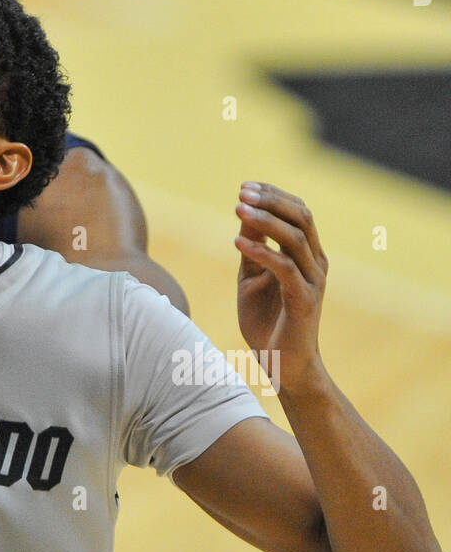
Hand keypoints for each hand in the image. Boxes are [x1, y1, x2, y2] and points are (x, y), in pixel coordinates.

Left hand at [235, 182, 328, 390]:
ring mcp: (313, 281)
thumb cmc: (267, 322)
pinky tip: (236, 243)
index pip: (298, 213)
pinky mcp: (304, 301)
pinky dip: (261, 252)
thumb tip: (243, 213)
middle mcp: (315, 263)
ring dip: (265, 221)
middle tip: (242, 192)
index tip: (245, 186)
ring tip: (238, 209)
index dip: (274, 195)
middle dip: (271, 200)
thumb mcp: (252, 277)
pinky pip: (284, 269)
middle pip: (301, 218)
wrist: (283, 366)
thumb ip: (252, 247)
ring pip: (295, 239)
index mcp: (307, 255)